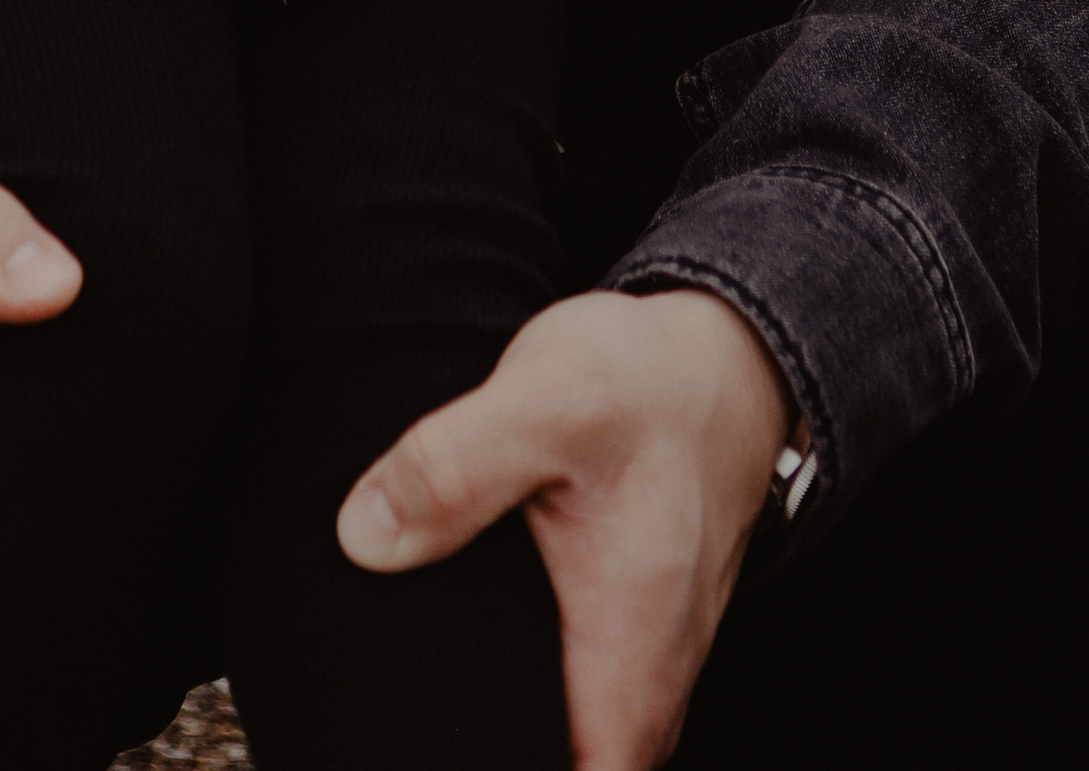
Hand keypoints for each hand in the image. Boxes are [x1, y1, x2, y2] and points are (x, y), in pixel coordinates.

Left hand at [337, 285, 789, 770]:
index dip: (501, 767)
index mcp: (632, 648)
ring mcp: (653, 661)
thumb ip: (452, 469)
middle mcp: (654, 676)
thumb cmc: (647, 383)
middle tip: (417, 725)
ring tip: (441, 697)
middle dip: (498, 755)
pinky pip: (591, 703)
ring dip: (521, 734)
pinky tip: (483, 658)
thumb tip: (363, 538)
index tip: (441, 747)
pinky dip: (545, 698)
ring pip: (586, 744)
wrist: (725, 358)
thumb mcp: (543, 400)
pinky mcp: (639, 632)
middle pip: (580, 769)